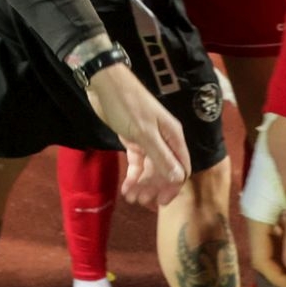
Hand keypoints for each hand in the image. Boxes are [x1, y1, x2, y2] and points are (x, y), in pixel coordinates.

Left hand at [83, 63, 189, 209]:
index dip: (173, 186)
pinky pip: (137, 161)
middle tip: (140, 201)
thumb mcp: (144, 133)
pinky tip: (126, 186)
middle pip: (165, 170)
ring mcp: (148, 139)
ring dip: (142, 183)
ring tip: (130, 197)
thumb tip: (179, 178)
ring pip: (150, 168)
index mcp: (172, 136)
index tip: (161, 202)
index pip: (181, 167)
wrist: (105, 83)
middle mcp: (164, 139)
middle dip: (154, 187)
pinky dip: (133, 174)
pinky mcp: (133, 138)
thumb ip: (162, 156)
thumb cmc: (127, 106)